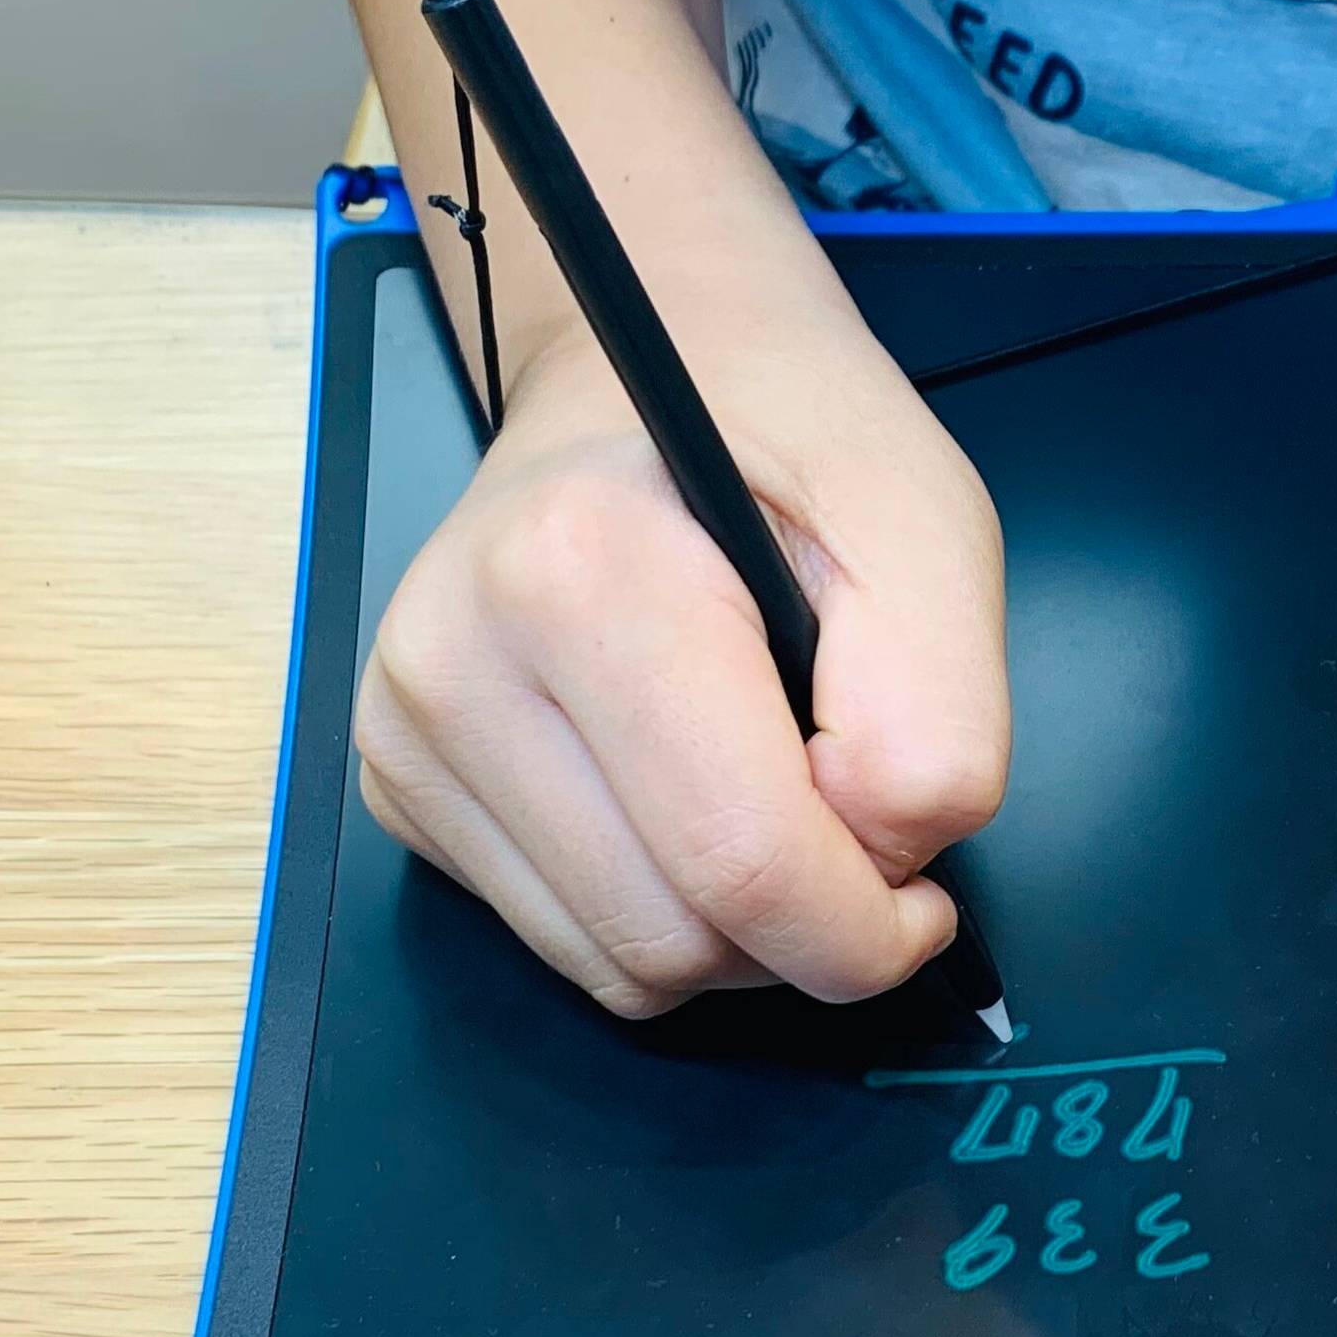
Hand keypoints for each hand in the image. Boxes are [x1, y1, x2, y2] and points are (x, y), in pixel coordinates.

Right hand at [357, 316, 1006, 1014]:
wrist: (641, 367)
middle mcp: (458, 658)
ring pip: (622, 969)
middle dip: (804, 926)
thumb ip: (938, 702)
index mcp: (578, 571)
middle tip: (850, 817)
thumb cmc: (785, 430)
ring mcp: (408, 729)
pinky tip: (682, 800)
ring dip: (732, 932)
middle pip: (679, 940)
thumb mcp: (924, 517)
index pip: (745, 866)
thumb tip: (884, 851)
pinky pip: (568, 945)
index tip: (918, 879)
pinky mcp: (398, 783)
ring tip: (766, 793)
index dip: (869, 921)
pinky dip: (657, 913)